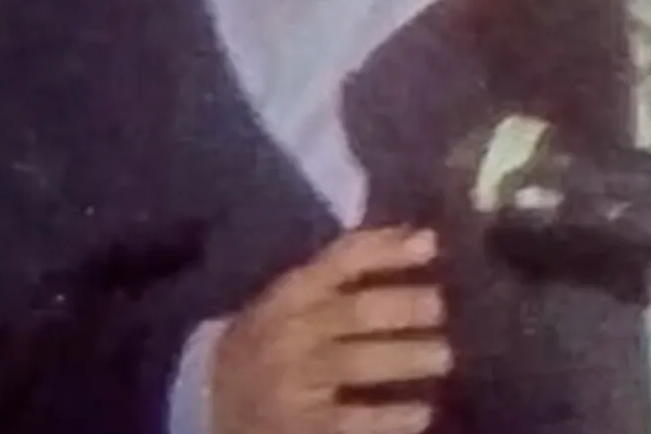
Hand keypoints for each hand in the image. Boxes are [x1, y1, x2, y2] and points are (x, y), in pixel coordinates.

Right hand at [210, 226, 449, 433]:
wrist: (207, 400)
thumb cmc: (269, 339)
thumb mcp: (295, 297)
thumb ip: (347, 268)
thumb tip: (418, 237)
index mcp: (288, 293)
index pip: (340, 261)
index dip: (386, 249)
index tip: (430, 243)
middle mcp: (290, 331)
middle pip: (354, 312)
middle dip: (402, 306)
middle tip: (439, 305)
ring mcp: (293, 381)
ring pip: (356, 363)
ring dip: (405, 358)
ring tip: (443, 355)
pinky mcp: (299, 427)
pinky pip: (350, 421)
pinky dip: (388, 418)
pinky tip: (420, 413)